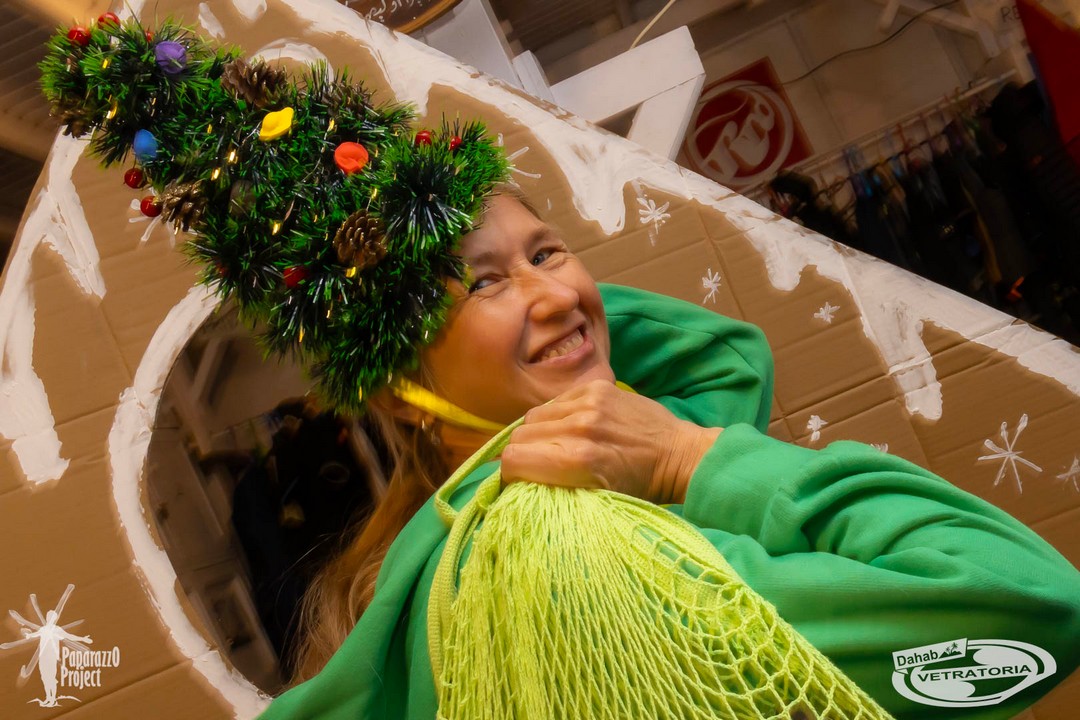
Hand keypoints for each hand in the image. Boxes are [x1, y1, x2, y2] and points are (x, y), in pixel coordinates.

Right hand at [500, 379, 721, 503]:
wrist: (680, 454)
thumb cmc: (640, 487)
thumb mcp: (597, 500)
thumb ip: (555, 489)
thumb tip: (516, 482)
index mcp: (577, 461)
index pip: (513, 459)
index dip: (510, 474)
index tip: (521, 481)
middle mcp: (579, 427)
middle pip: (519, 436)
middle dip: (522, 454)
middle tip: (538, 466)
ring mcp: (588, 402)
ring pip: (533, 416)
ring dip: (537, 433)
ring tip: (556, 445)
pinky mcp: (596, 386)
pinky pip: (556, 401)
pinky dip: (557, 415)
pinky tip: (572, 427)